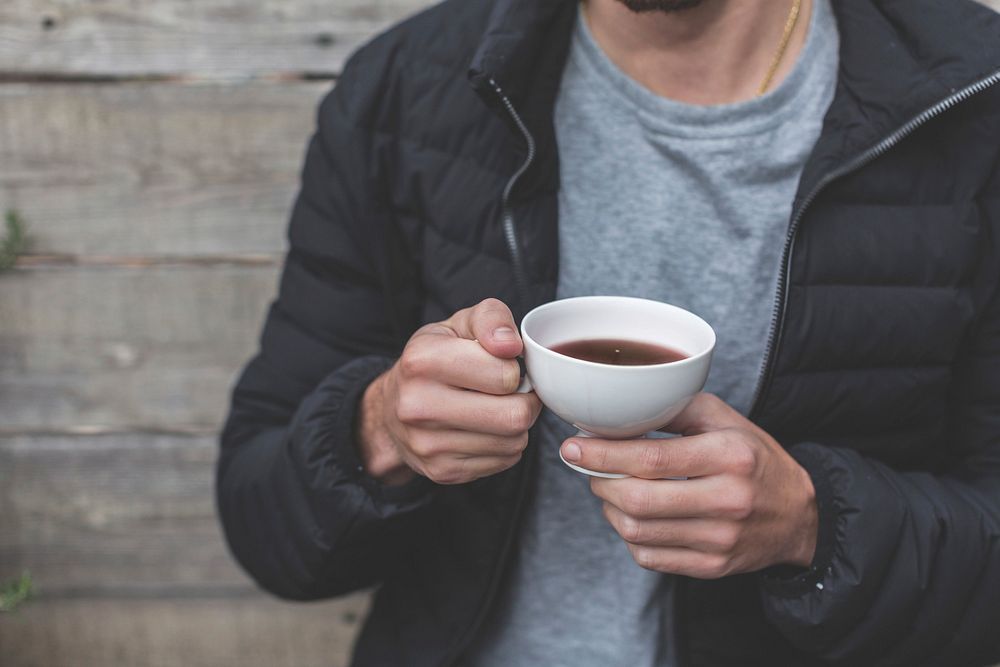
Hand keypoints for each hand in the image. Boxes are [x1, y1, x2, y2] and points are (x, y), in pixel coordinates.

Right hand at [358, 298, 541, 485]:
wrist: (391, 410)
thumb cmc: (434, 359)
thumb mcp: (459, 324)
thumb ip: (492, 318)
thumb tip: (511, 345)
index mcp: (422, 360)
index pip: (505, 375)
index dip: (515, 370)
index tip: (504, 366)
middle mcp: (418, 406)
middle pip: (514, 416)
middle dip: (525, 402)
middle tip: (514, 392)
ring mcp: (428, 444)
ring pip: (513, 442)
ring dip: (517, 425)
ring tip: (497, 408)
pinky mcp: (442, 471)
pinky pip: (504, 462)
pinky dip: (505, 445)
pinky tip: (485, 429)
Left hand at [561, 393, 816, 577]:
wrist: (800, 515)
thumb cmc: (754, 459)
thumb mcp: (725, 419)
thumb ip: (674, 406)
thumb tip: (617, 409)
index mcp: (730, 456)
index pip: (650, 458)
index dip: (602, 453)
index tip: (572, 447)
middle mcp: (728, 500)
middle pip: (636, 499)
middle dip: (598, 480)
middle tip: (589, 466)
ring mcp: (720, 540)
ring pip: (636, 530)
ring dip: (609, 507)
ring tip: (611, 487)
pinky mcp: (712, 567)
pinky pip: (648, 556)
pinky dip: (628, 535)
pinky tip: (634, 515)